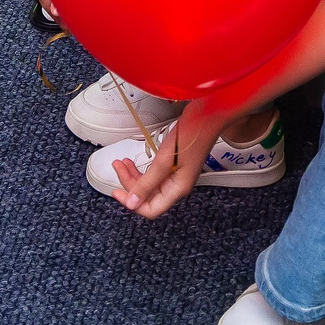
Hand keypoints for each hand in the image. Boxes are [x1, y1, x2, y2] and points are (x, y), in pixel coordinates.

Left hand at [113, 99, 230, 219]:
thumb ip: (148, 183)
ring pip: (149, 184)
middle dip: (129, 183)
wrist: (208, 115)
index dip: (132, 203)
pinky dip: (140, 168)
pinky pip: (153, 174)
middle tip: (117, 167)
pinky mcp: (174, 165)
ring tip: (121, 162)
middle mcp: (177, 185)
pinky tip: (132, 161)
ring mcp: (175, 175)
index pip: (151, 209)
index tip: (116, 191)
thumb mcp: (165, 159)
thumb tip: (133, 203)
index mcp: (177, 189)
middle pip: (147, 196)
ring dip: (132, 175)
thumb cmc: (192, 134)